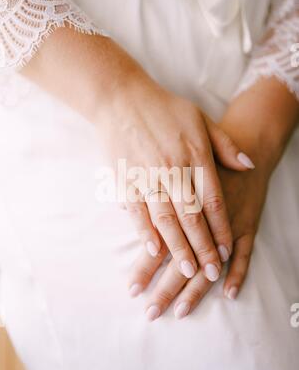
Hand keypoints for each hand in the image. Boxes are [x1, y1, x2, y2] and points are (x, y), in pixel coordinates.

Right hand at [128, 77, 298, 319]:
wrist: (120, 98)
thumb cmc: (163, 108)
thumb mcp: (201, 119)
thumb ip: (226, 145)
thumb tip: (249, 166)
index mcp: (195, 155)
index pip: (213, 200)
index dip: (221, 228)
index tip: (227, 250)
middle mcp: (173, 169)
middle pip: (192, 216)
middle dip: (204, 247)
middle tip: (211, 272)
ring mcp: (147, 176)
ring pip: (166, 219)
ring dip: (178, 247)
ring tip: (188, 270)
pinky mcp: (126, 179)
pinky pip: (137, 211)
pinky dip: (145, 232)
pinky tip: (154, 251)